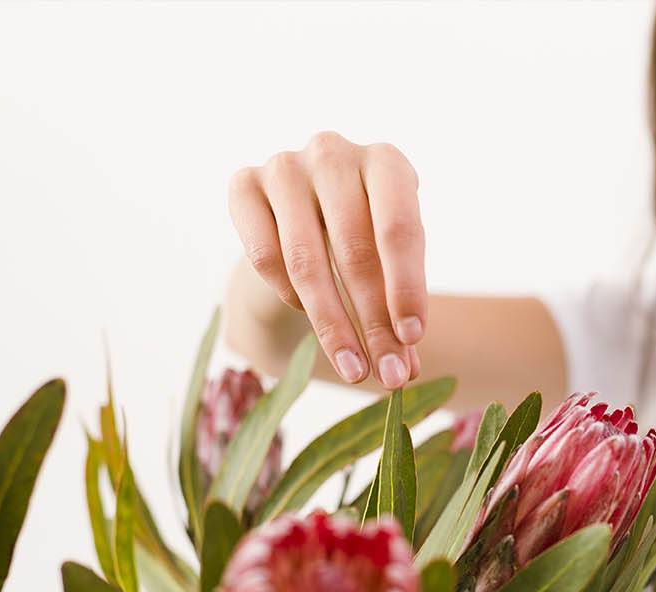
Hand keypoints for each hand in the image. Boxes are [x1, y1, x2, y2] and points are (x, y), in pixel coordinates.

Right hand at [228, 132, 424, 388]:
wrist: (304, 213)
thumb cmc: (363, 238)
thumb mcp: (391, 263)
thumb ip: (399, 309)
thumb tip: (407, 371)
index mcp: (386, 161)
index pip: (399, 229)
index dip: (407, 288)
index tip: (412, 339)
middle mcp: (333, 153)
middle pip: (355, 252)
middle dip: (374, 322)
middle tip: (388, 374)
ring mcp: (284, 166)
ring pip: (307, 261)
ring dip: (332, 326)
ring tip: (354, 370)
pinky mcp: (243, 185)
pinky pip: (266, 256)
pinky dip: (290, 295)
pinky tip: (307, 315)